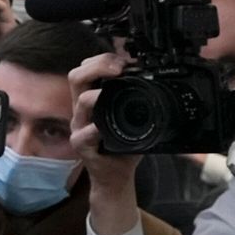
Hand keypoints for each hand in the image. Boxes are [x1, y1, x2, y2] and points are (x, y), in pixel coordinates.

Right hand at [68, 51, 143, 197]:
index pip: (87, 68)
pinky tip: (101, 129)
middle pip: (77, 76)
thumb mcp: (133, 117)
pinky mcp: (81, 145)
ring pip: (80, 100)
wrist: (115, 174)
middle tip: (118, 68)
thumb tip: (157, 80)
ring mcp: (80, 126)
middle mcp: (82, 109)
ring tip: (107, 93)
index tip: (123, 61)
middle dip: (97, 66)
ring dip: (95, 94)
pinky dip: (94, 129)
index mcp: (92, 98)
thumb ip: (137, 99)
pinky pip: (84, 134)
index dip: (103, 59)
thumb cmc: (123, 146)